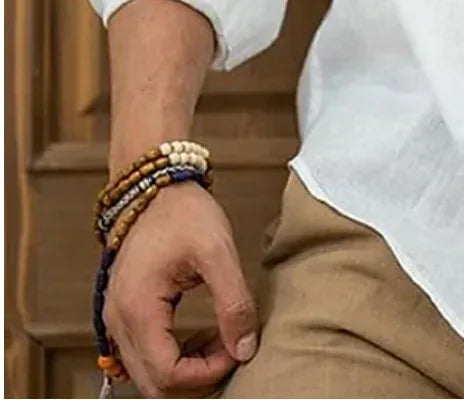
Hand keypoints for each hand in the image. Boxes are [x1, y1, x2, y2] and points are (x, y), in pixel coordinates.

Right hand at [102, 182, 257, 397]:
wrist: (158, 187)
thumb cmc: (185, 213)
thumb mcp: (218, 252)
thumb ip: (233, 302)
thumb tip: (245, 349)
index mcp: (137, 311)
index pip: (166, 375)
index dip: (206, 374)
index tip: (237, 350)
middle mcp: (118, 323)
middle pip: (152, 385)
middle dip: (196, 378)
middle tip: (232, 350)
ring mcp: (116, 320)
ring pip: (146, 374)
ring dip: (186, 369)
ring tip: (222, 340)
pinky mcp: (124, 313)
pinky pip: (144, 354)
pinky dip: (173, 356)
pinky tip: (203, 335)